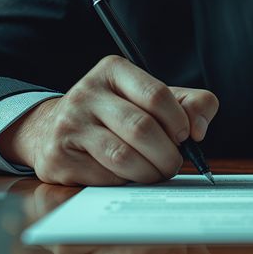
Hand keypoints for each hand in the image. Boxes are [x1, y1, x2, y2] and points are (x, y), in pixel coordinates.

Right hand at [0, 55, 218, 185]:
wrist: (53, 130)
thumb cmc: (116, 115)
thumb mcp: (152, 99)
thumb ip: (190, 104)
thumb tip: (199, 129)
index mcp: (113, 70)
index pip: (157, 95)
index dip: (179, 122)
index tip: (185, 137)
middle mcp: (86, 93)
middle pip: (142, 129)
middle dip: (167, 154)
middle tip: (173, 164)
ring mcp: (68, 125)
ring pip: (124, 157)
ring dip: (149, 173)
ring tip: (154, 173)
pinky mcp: (58, 157)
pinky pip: (105, 177)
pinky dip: (125, 182)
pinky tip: (126, 176)